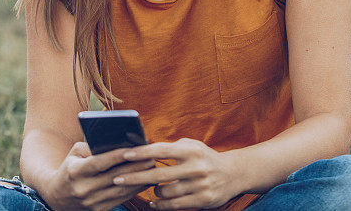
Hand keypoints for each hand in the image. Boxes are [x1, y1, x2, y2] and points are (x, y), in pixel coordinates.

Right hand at [43, 141, 156, 210]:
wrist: (57, 197)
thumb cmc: (70, 168)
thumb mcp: (75, 154)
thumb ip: (93, 146)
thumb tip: (117, 141)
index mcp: (75, 172)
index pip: (100, 163)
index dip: (118, 156)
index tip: (135, 148)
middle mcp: (83, 189)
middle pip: (114, 177)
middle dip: (135, 166)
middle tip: (151, 156)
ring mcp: (91, 202)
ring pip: (120, 190)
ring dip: (139, 179)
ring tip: (152, 168)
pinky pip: (121, 200)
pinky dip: (134, 190)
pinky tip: (145, 181)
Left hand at [111, 138, 242, 209]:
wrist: (233, 174)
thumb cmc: (204, 157)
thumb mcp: (190, 146)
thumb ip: (170, 147)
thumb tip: (141, 146)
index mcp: (191, 150)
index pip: (161, 150)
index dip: (142, 153)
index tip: (124, 155)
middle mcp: (196, 167)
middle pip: (159, 175)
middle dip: (135, 177)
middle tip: (117, 178)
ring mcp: (200, 185)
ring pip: (166, 192)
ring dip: (153, 191)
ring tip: (150, 188)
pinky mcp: (203, 200)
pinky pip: (175, 205)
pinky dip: (161, 204)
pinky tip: (153, 202)